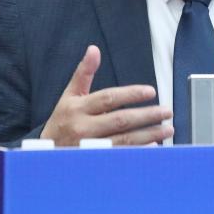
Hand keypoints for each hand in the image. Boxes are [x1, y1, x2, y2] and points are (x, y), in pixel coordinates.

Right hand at [40, 45, 173, 145]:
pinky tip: (154, 148)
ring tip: (167, 129)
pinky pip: (120, 158)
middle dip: (146, 116)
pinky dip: (138, 153)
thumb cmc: (62, 121)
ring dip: (148, 135)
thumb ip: (84, 73)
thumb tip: (94, 49)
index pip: (108, 98)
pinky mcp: (94, 163)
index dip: (131, 94)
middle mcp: (82, 128)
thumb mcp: (69, 95)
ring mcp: (88, 148)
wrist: (46, 154)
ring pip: (124, 141)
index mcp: (77, 108)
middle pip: (120, 121)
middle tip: (166, 111)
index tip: (151, 92)